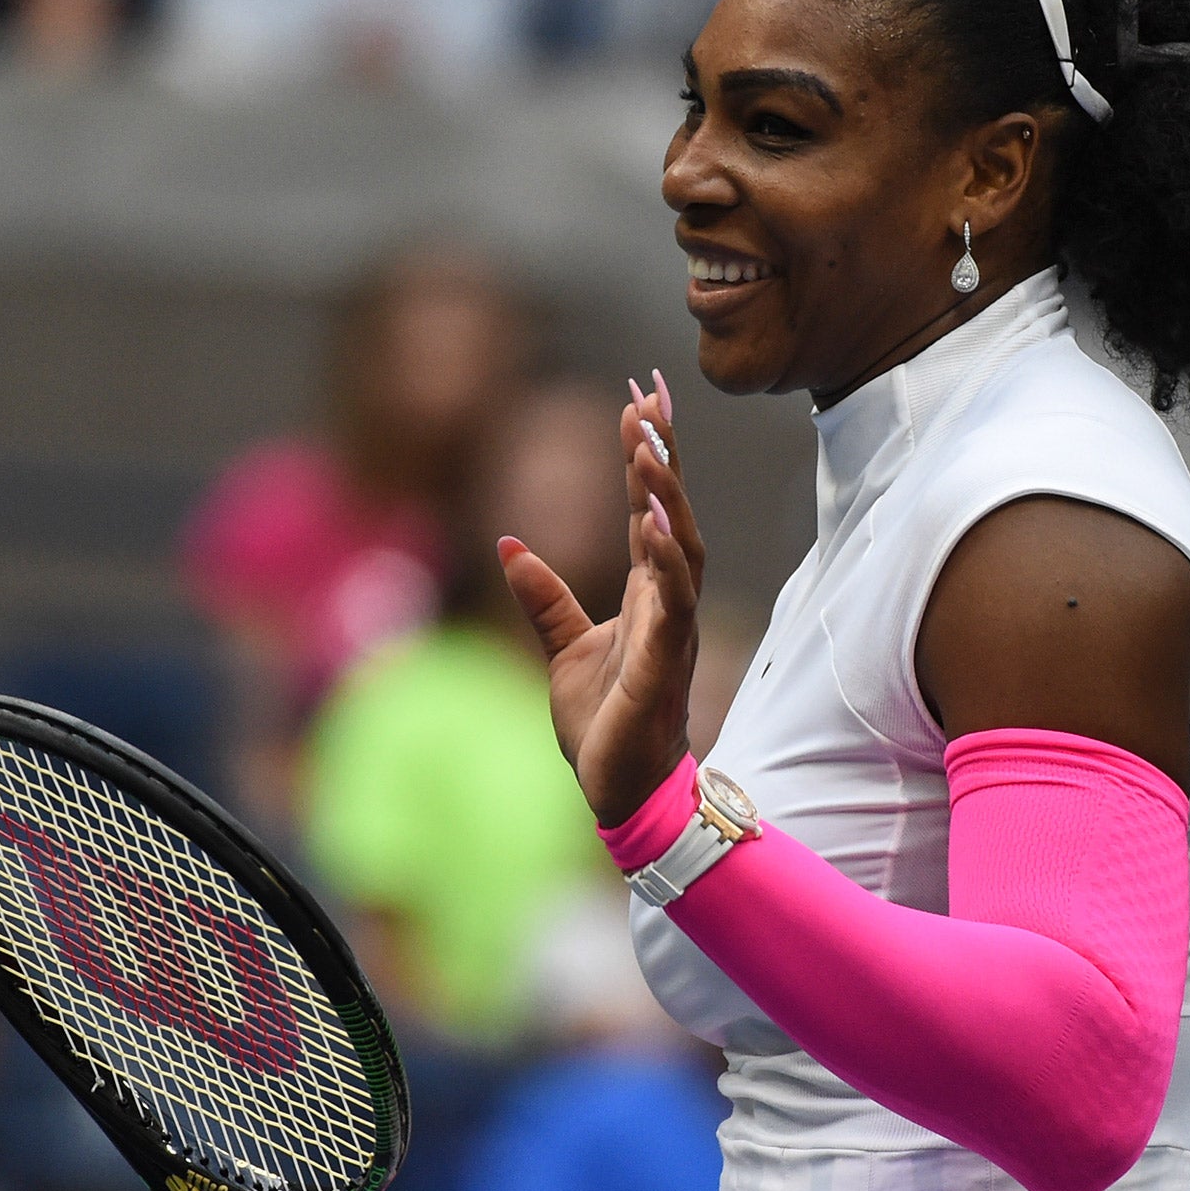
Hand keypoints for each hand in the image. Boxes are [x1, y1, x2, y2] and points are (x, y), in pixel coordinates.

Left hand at [499, 373, 706, 826]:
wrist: (621, 793)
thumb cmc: (605, 725)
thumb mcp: (562, 648)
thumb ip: (543, 597)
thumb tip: (509, 541)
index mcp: (647, 595)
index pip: (645, 510)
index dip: (644, 455)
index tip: (638, 400)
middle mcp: (667, 603)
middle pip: (670, 513)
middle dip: (662, 455)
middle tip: (648, 397)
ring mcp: (671, 631)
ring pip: (679, 549)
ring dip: (664, 496)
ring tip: (649, 445)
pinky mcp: (663, 665)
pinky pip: (672, 603)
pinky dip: (663, 559)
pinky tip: (650, 520)